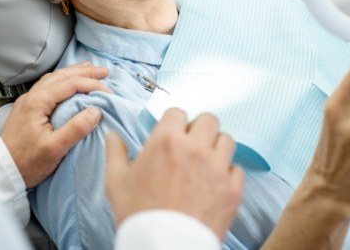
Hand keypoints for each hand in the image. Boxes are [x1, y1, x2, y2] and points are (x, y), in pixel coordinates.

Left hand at [1, 62, 110, 187]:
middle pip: (62, 76)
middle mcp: (32, 96)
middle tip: (105, 72)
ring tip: (90, 70)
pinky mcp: (28, 108)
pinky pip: (49, 85)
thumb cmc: (27, 163)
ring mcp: (28, 101)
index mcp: (38, 102)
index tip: (108, 90)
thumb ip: (76, 129)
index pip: (69, 84)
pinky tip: (69, 82)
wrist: (1, 172)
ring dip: (74, 73)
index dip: (91, 83)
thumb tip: (95, 111)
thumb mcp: (54, 149)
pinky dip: (64, 80)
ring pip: (54, 78)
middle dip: (85, 72)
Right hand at [106, 108, 244, 241]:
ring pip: (227, 140)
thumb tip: (112, 135)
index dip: (174, 123)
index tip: (173, 134)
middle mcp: (195, 148)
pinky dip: (228, 174)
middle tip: (192, 145)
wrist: (162, 247)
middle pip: (209, 120)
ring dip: (216, 147)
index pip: (178, 112)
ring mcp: (217, 168)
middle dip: (200, 129)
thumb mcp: (116, 181)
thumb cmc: (138, 215)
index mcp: (166, 140)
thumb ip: (115, 152)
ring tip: (206, 162)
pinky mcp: (232, 189)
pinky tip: (216, 183)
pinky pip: (237, 169)